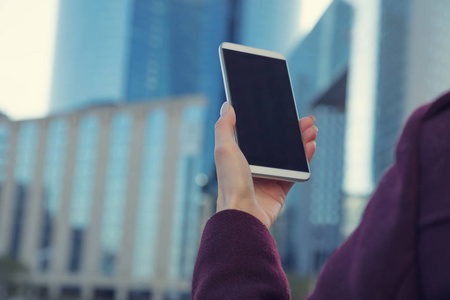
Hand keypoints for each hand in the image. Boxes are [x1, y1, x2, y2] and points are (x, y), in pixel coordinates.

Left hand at [214, 102, 317, 228]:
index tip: (282, 110)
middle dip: (292, 130)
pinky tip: (310, 146)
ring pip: (289, 155)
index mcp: (239, 155)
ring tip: (312, 129)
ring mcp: (268, 177)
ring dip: (301, 141)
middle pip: (276, 143)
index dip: (270, 122)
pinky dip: (305, 158)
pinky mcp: (280, 189)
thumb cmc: (230, 183)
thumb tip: (226, 106)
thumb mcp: (224, 149)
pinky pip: (295, 171)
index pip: (258, 134)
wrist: (244, 214)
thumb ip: (224, 127)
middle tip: (305, 119)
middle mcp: (253, 165)